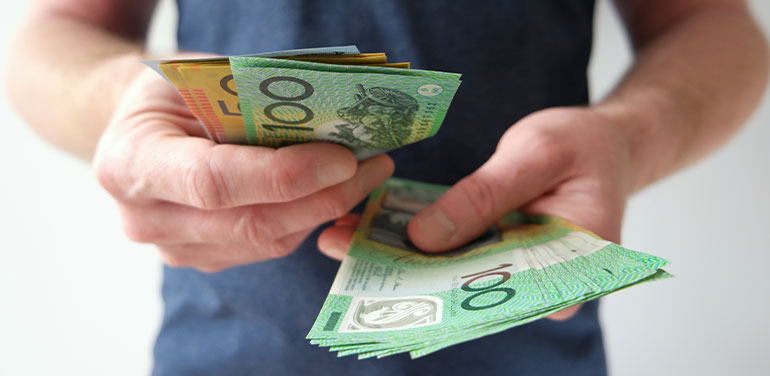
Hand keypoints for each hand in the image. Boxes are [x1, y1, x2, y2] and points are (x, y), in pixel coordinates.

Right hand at [94, 68, 393, 272]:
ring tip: (366, 174)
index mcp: (130, 162)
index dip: (284, 176)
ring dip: (325, 209)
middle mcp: (144, 217)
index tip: (342, 158)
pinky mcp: (206, 258)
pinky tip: (334, 192)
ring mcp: (174, 247)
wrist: (140, 128)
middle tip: (374, 166)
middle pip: (250, 222)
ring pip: (267, 241)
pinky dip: (308, 219)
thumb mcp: (200, 76)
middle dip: (323, 197)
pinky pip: (269, 247)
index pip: (214, 182)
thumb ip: (252, 98)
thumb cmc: (173, 94)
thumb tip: (335, 118)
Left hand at [318, 106, 632, 319]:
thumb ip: (484, 196)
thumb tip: (424, 239)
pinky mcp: (497, 256)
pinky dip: (417, 240)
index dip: (438, 288)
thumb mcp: (535, 156)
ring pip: (454, 276)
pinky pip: (454, 255)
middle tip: (346, 253)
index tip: (385, 275)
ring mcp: (517, 274)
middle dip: (406, 272)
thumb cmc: (585, 146)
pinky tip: (372, 225)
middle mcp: (541, 286)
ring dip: (402, 257)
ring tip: (345, 237)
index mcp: (572, 272)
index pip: (500, 295)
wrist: (603, 144)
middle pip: (468, 291)